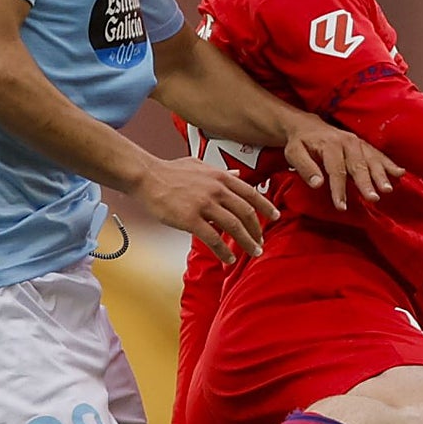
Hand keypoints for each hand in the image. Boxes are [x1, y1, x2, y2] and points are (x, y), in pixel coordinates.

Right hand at [133, 156, 279, 262]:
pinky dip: (223, 251)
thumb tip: (237, 175)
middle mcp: (216, 190)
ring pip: (233, 227)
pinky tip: (228, 259)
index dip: (266, 207)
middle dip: (257, 230)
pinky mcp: (190, 219)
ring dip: (246, 242)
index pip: (251, 193)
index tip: (276, 217)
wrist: (147, 177)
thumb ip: (221, 171)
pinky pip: (212, 238)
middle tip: (261, 242)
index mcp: (220, 177)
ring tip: (252, 252)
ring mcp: (204, 204)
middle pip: (246, 213)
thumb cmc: (170, 171)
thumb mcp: (199, 165)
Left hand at [281, 118, 404, 209]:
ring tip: (388, 189)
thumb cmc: (300, 143)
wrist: (308, 126)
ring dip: (381, 175)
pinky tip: (400, 173)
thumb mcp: (293, 153)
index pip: (335, 169)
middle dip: (366, 182)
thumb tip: (318, 184)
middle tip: (373, 198)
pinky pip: (378, 155)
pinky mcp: (364, 145)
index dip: (339, 189)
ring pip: (371, 160)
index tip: (341, 206)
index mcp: (329, 144)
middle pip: (358, 165)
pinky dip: (389, 164)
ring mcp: (358, 143)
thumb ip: (305, 167)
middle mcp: (347, 142)